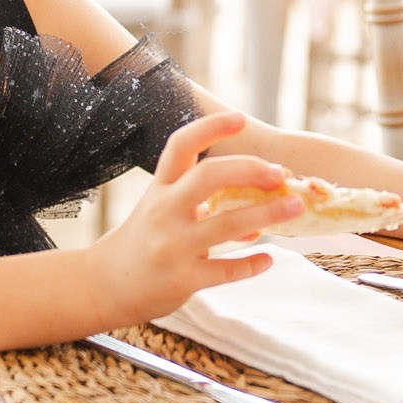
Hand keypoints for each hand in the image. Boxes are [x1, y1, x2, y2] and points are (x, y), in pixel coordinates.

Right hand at [88, 111, 302, 322]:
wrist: (107, 284)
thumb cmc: (144, 237)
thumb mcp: (159, 205)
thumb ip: (199, 195)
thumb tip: (258, 194)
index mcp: (159, 187)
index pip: (181, 145)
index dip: (210, 127)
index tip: (241, 118)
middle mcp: (164, 211)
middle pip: (209, 177)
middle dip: (249, 169)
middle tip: (279, 173)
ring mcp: (173, 246)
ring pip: (227, 225)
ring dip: (266, 214)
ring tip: (295, 207)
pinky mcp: (182, 280)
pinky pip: (225, 270)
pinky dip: (251, 265)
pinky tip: (268, 259)